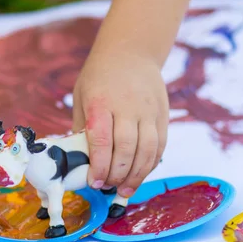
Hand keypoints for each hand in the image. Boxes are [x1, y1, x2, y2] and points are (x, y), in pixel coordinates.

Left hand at [72, 52, 168, 197]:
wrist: (131, 51)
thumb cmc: (99, 77)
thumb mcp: (81, 96)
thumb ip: (82, 127)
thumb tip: (79, 160)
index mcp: (102, 102)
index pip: (102, 140)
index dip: (99, 165)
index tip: (94, 182)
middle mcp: (128, 107)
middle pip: (127, 148)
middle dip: (117, 174)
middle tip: (107, 186)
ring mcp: (149, 111)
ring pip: (147, 150)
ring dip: (137, 175)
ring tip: (125, 189)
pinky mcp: (162, 115)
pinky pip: (160, 145)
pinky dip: (151, 164)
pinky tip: (140, 175)